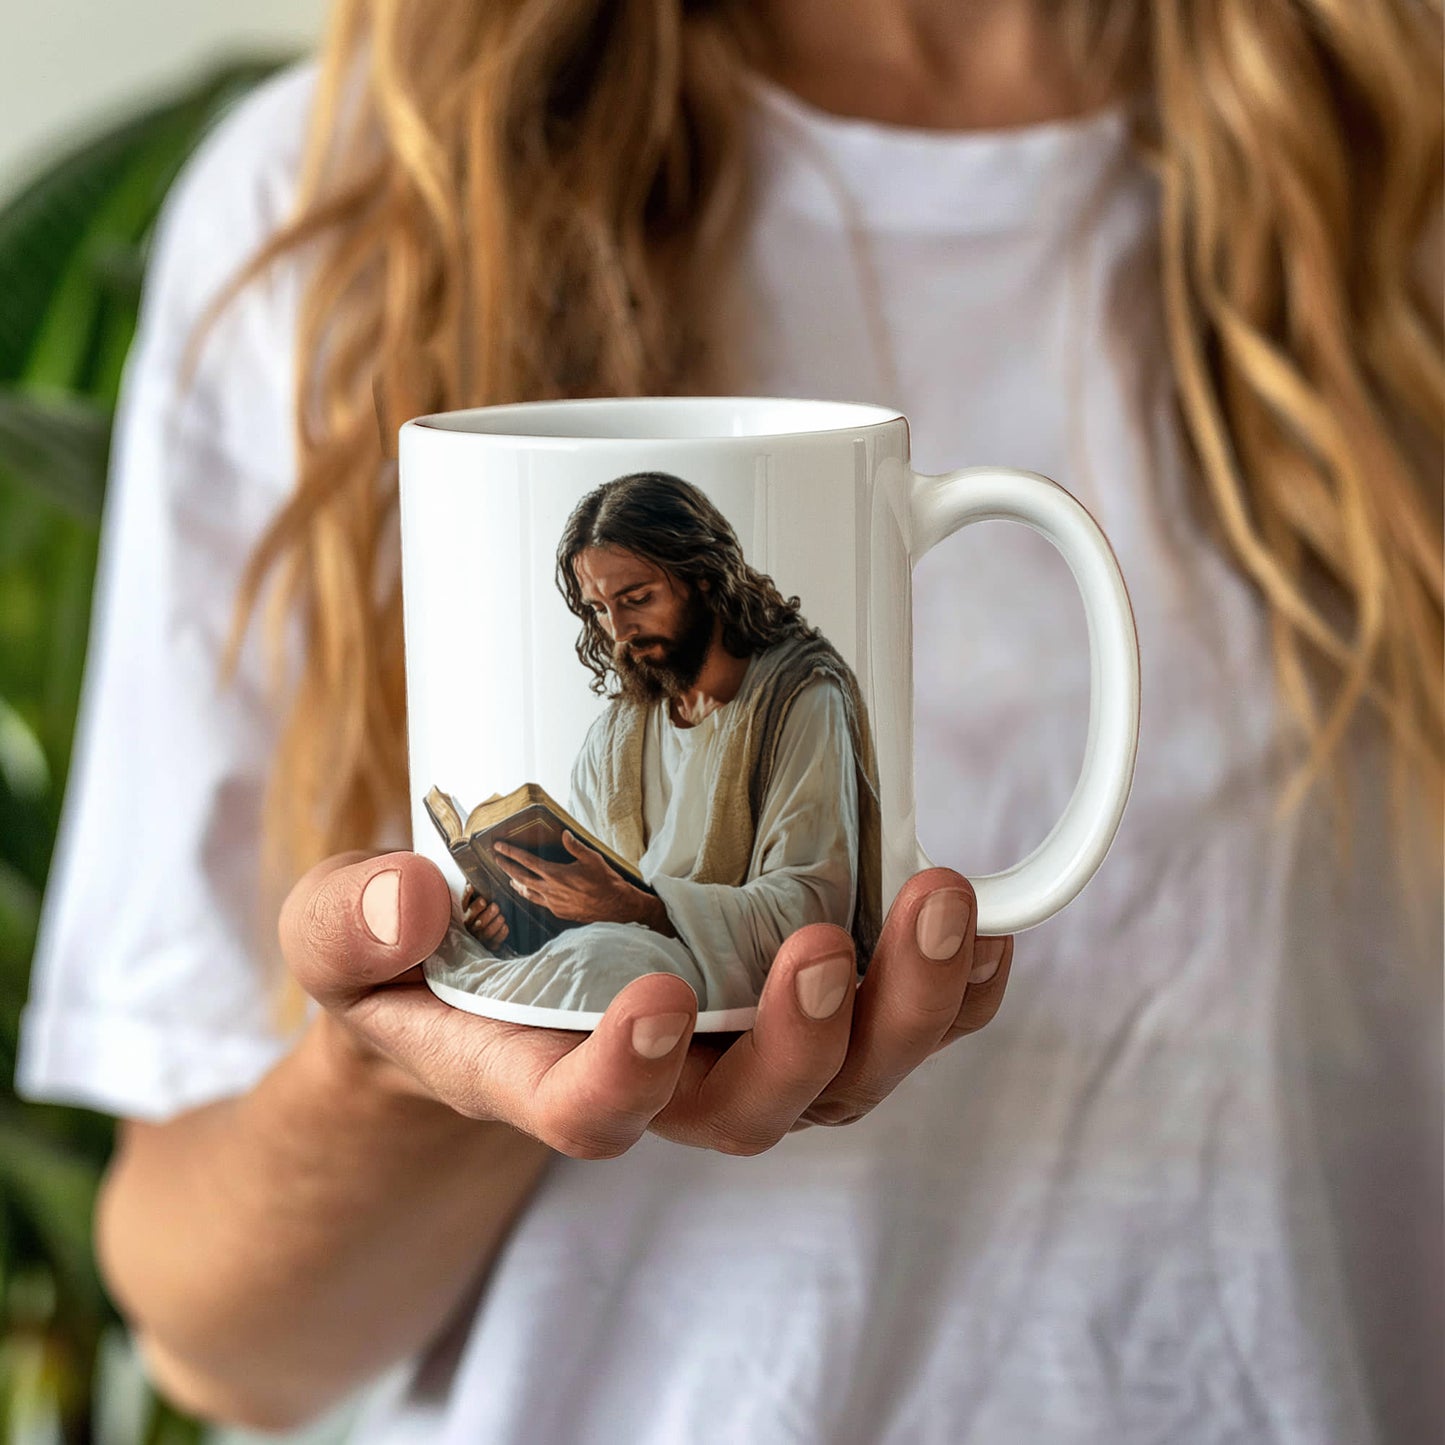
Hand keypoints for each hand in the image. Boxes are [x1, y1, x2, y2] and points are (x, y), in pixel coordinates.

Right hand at [279, 853, 1010, 1157]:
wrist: (478, 981)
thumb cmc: (412, 965)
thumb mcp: (343, 936)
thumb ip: (347, 922)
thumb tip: (408, 891)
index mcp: (535, 1074)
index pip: (586, 1118)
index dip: (625, 1084)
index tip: (655, 1000)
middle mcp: (656, 1083)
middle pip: (754, 1112)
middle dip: (805, 1042)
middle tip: (824, 943)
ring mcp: (734, 1051)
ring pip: (843, 1078)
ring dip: (904, 1007)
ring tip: (944, 907)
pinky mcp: (787, 1006)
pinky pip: (889, 1029)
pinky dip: (952, 996)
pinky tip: (988, 933)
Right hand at [460, 884, 509, 947]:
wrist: (490, 936)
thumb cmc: (487, 912)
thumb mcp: (482, 899)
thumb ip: (480, 888)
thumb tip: (480, 868)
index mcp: (467, 911)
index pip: (465, 902)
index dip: (468, 895)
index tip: (473, 887)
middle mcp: (470, 924)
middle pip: (474, 919)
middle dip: (484, 912)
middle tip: (495, 906)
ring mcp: (479, 936)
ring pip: (484, 931)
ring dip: (493, 923)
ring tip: (501, 916)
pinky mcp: (490, 945)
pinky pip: (494, 941)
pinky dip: (500, 934)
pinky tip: (506, 926)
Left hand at [491, 832, 641, 924]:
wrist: (614, 906)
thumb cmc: (605, 881)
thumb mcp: (592, 858)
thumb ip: (575, 846)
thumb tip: (564, 834)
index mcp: (555, 874)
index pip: (526, 861)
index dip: (511, 853)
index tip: (498, 847)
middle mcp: (550, 890)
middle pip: (520, 878)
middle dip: (506, 867)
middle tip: (496, 859)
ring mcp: (553, 903)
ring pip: (528, 893)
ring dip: (516, 884)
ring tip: (510, 879)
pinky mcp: (558, 912)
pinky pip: (539, 902)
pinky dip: (532, 895)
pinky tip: (532, 893)